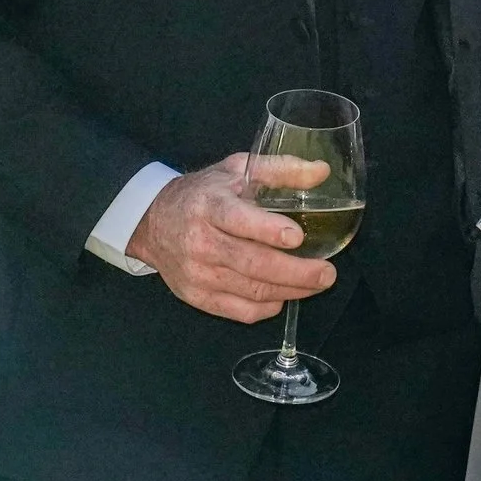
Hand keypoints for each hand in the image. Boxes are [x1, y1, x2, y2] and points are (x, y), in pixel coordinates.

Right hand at [126, 154, 337, 323]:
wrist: (153, 222)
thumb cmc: (204, 193)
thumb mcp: (237, 169)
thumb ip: (281, 169)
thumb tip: (322, 171)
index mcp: (210, 205)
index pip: (238, 220)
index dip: (268, 230)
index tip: (297, 236)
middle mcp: (201, 242)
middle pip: (252, 263)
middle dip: (295, 272)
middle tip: (327, 273)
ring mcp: (197, 274)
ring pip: (250, 291)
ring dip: (290, 291)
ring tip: (317, 284)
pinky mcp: (197, 296)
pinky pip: (239, 311)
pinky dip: (266, 308)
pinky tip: (285, 296)